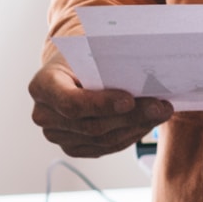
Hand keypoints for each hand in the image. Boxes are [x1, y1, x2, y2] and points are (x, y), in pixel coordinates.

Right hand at [28, 45, 169, 158]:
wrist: (69, 72)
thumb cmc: (79, 59)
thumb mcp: (87, 53)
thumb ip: (105, 66)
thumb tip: (144, 80)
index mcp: (41, 86)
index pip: (71, 103)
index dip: (101, 105)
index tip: (130, 100)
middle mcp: (44, 115)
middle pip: (91, 125)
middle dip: (131, 117)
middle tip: (160, 107)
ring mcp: (57, 135)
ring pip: (102, 140)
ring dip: (136, 128)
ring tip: (160, 114)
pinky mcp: (72, 148)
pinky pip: (105, 148)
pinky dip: (129, 136)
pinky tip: (146, 123)